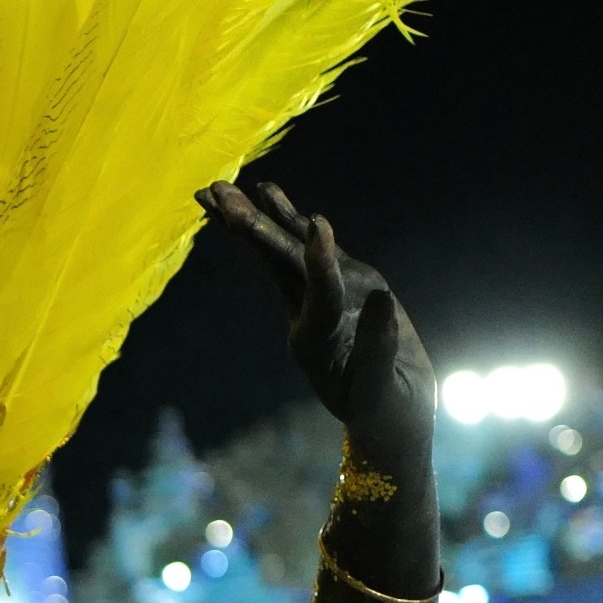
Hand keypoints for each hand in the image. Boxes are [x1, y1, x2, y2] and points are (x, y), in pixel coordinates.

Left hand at [202, 182, 434, 467]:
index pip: (317, 296)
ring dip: (252, 219)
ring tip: (220, 187)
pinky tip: (266, 192)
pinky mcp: (336, 286)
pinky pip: (304, 248)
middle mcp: (306, 317)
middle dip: (246, 229)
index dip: (318, 264)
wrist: (389, 416)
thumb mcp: (381, 389)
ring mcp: (317, 299)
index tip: (319, 226)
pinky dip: (286, 219)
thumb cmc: (386, 411)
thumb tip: (383, 299)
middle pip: (274, 266)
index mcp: (317, 343)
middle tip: (212, 192)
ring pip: (279, 253)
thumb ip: (379, 348)